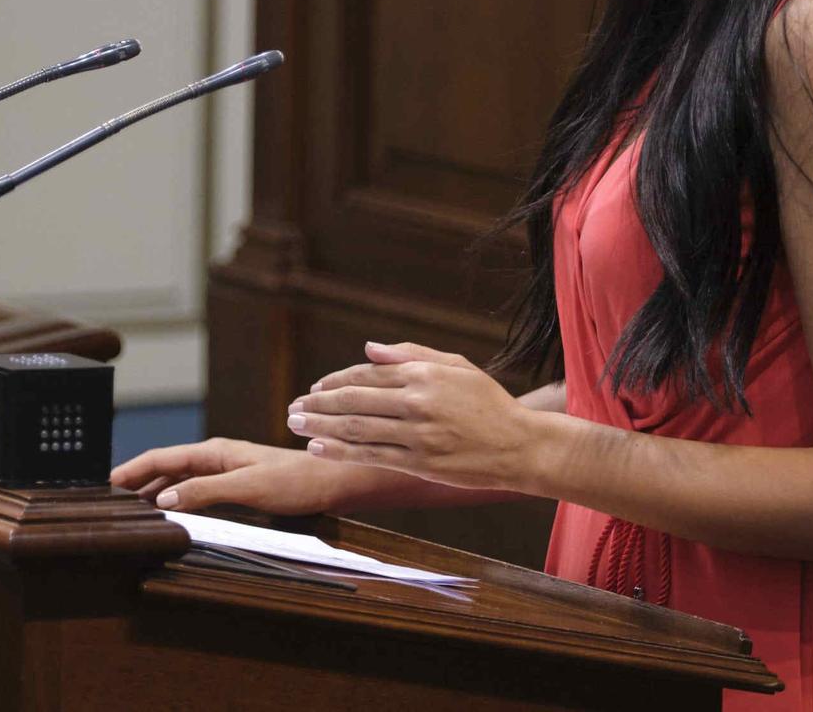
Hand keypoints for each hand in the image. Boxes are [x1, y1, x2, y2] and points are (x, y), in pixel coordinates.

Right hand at [109, 437, 387, 514]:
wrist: (332, 482)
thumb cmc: (296, 482)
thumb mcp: (247, 488)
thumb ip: (205, 492)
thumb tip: (164, 498)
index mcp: (215, 452)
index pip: (162, 457)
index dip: (132, 470)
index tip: (105, 482)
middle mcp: (218, 458)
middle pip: (167, 467)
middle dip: (137, 481)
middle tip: (110, 500)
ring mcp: (227, 470)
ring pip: (180, 479)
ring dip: (156, 491)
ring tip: (132, 508)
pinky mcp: (238, 485)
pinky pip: (197, 490)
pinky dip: (178, 498)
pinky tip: (172, 511)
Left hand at [290, 341, 543, 492]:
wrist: (520, 446)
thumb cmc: (489, 403)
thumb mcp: (456, 366)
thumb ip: (411, 354)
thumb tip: (369, 348)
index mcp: (424, 374)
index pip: (368, 373)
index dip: (336, 380)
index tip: (316, 388)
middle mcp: (417, 402)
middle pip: (354, 399)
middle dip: (318, 403)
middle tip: (293, 407)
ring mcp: (416, 435)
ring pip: (356, 428)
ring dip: (320, 426)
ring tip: (295, 424)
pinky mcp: (418, 463)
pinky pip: (370, 456)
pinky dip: (340, 451)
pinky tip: (318, 448)